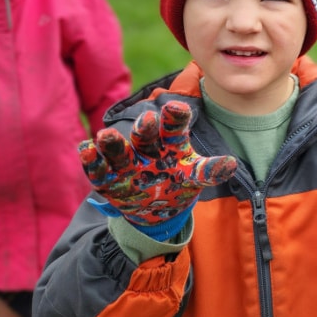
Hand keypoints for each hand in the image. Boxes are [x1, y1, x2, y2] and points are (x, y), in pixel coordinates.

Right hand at [80, 101, 237, 237]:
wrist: (155, 208)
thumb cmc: (178, 182)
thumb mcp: (194, 175)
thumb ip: (210, 170)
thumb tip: (232, 164)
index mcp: (171, 142)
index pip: (174, 126)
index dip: (175, 117)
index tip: (178, 108)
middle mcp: (147, 147)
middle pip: (145, 135)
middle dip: (145, 128)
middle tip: (148, 119)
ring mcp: (126, 163)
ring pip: (118, 150)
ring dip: (112, 143)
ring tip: (106, 135)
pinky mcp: (107, 180)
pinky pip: (98, 169)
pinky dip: (91, 161)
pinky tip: (85, 150)